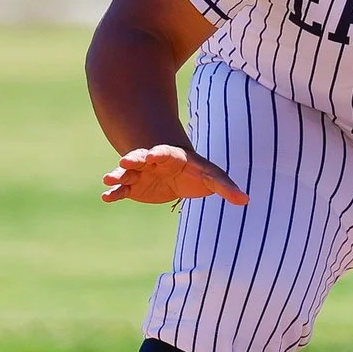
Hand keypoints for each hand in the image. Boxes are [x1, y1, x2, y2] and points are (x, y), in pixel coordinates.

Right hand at [101, 145, 248, 205]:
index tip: (152, 155)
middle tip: (125, 161)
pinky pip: (121, 190)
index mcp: (171, 156)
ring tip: (107, 179)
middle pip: (141, 157)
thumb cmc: (197, 173)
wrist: (179, 176)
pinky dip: (114, 193)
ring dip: (117, 175)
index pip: (164, 152)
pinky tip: (106, 197)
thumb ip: (226, 187)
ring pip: (127, 173)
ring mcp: (140, 174)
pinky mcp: (133, 189)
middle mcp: (152, 162)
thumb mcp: (212, 177)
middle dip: (133, 158)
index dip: (158, 153)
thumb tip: (246, 200)